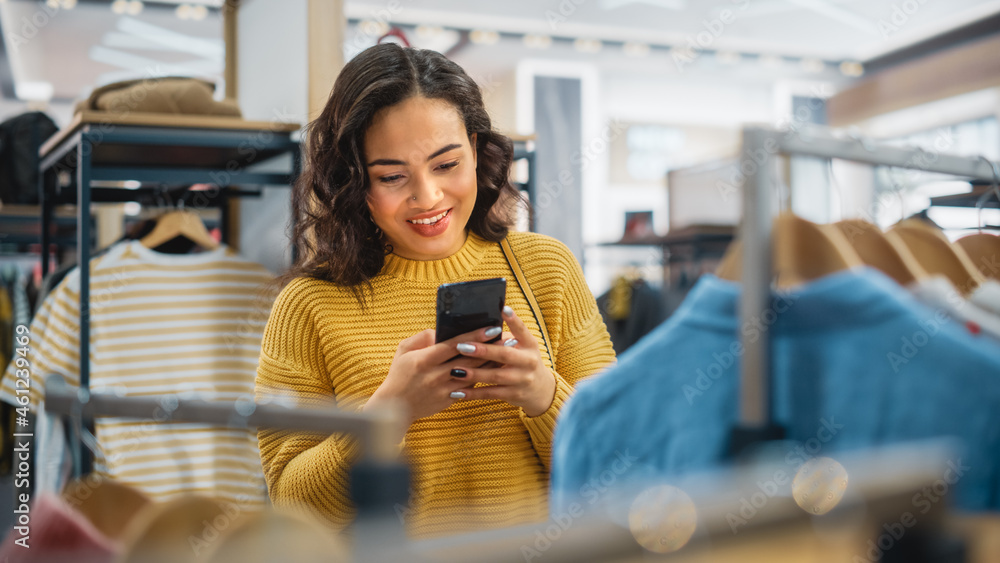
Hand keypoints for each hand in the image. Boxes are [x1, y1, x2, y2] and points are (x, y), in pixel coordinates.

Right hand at [363, 326, 501, 425]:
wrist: (395, 407)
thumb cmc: (399, 374)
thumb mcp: (403, 350)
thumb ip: (422, 337)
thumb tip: (441, 331)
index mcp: (424, 360)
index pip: (454, 345)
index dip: (474, 336)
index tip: (491, 328)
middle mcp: (436, 375)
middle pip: (469, 359)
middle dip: (490, 348)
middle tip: (507, 338)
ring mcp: (444, 389)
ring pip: (474, 374)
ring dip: (491, 362)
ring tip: (506, 352)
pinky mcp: (450, 399)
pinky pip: (470, 387)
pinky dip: (483, 376)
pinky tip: (494, 368)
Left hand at [446, 306, 555, 416]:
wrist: (541, 390)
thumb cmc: (523, 362)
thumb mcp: (522, 348)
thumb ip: (505, 339)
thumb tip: (478, 327)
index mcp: (530, 344)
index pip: (522, 330)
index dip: (513, 320)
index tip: (503, 309)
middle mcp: (528, 361)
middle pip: (504, 354)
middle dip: (482, 351)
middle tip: (462, 346)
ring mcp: (522, 379)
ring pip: (495, 376)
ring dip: (474, 374)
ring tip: (454, 370)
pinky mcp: (514, 394)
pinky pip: (491, 394)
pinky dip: (474, 393)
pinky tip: (458, 391)